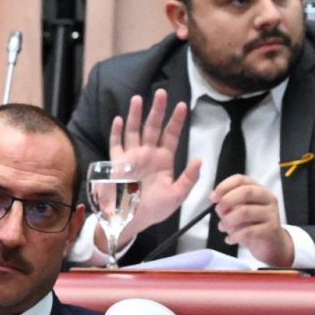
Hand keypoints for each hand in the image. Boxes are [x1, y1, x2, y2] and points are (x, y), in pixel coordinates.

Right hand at [104, 90, 201, 237]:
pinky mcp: (116, 164)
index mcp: (163, 160)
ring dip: (136, 115)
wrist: (132, 221)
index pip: (171, 135)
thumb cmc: (155, 209)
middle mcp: (147, 154)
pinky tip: (118, 119)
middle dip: (157, 110)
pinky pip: (115, 145)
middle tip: (161, 92)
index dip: (176, 121)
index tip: (182, 105)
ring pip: (134, 131)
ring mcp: (131, 157)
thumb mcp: (177, 196)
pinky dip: (116, 132)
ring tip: (138, 98)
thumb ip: (188, 178)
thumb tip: (199, 160)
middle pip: (153, 127)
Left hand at [211, 175, 293, 266]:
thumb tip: (215, 199)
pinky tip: (229, 239)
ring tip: (222, 227)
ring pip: (245, 211)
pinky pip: (248, 231)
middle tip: (219, 211)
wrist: (272, 243)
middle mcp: (267, 198)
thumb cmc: (252, 224)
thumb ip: (227, 204)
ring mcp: (271, 213)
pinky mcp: (272, 229)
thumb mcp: (237, 211)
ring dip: (228, 220)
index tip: (213, 197)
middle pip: (245, 192)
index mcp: (258, 189)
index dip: (224, 186)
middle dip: (226, 201)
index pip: (240, 179)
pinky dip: (234, 236)